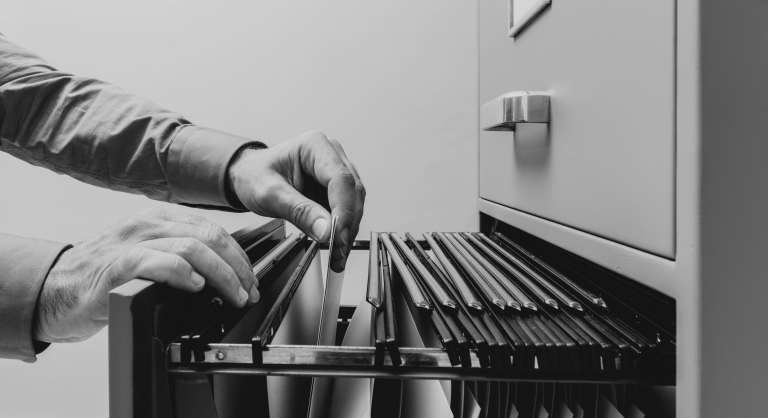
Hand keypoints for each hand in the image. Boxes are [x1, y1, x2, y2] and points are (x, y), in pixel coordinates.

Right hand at [33, 208, 258, 342]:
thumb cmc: (104, 277)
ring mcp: (132, 242)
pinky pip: (159, 261)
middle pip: (209, 235)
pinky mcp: (117, 265)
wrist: (55, 290)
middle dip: (237, 266)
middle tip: (247, 290)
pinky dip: (184, 273)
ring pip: (192, 247)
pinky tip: (196, 287)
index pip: (212, 229)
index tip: (250, 278)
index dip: (238, 255)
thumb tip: (222, 271)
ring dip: (221, 274)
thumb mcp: (147, 255)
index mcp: (159, 219)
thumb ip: (179, 254)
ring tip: (231, 294)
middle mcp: (147, 224)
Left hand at [228, 131, 365, 271]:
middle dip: (347, 224)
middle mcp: (331, 154)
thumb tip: (326, 230)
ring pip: (354, 202)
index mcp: (314, 146)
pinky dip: (343, 230)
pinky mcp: (335, 188)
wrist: (248, 176)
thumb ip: (299, 211)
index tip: (337, 234)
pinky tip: (336, 246)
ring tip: (337, 254)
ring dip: (348, 230)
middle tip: (338, 251)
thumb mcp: (270, 194)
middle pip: (352, 191)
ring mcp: (335, 171)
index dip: (343, 209)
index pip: (340, 178)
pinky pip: (347, 210)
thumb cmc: (255, 175)